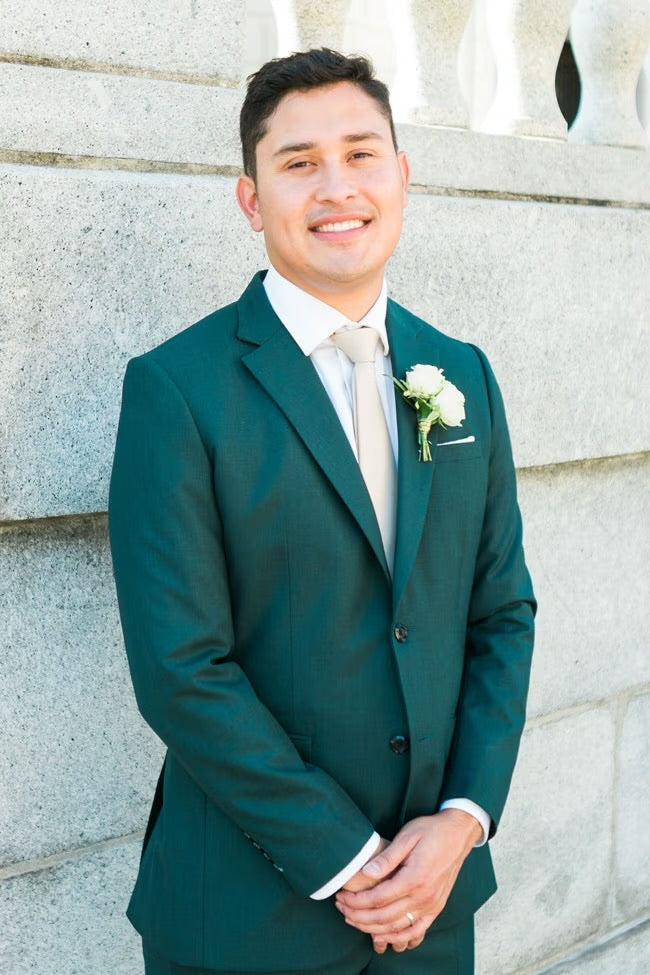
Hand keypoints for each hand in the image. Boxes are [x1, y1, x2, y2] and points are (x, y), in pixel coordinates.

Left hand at [335, 810, 481, 952]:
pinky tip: (382, 936)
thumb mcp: (407, 836)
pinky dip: (398, 938)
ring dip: (372, 928)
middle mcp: (424, 897)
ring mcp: (432, 906)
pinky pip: (416, 932)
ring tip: (353, 920)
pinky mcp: (436, 908)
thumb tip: (365, 872)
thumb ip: (387, 857)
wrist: (458, 834)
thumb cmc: (431, 831)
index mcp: (415, 878)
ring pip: (397, 928)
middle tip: (341, 908)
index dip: (356, 901)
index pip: (378, 898)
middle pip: (384, 917)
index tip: (341, 896)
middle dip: (358, 916)